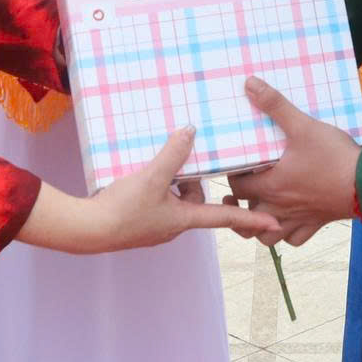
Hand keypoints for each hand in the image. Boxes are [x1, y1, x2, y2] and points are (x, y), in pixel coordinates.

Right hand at [23, 130, 271, 255]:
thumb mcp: (151, 177)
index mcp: (184, 219)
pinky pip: (156, 202)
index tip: (274, 225)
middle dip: (191, 181)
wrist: (86, 230)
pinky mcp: (138, 223)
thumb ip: (173, 154)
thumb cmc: (122, 210)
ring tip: (154, 165)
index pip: (225, 218)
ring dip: (169, 182)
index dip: (251, 219)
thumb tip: (191, 131)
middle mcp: (173, 226)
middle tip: (177, 160)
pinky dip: (154, 188)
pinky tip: (138, 176)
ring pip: (174, 199)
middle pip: (196, 200)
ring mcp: (155, 227)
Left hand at [226, 78, 360, 241]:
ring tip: (257, 212)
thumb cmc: (334, 157)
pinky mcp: (316, 224)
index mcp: (272, 186)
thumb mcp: (303, 126)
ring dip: (259, 227)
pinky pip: (295, 240)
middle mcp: (280, 208)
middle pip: (246, 220)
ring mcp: (298, 219)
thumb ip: (276, 106)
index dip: (232, 178)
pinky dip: (287, 234)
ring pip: (268, 238)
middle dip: (238, 207)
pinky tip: (289, 220)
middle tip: (238, 193)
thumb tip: (250, 84)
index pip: (238, 187)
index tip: (235, 169)